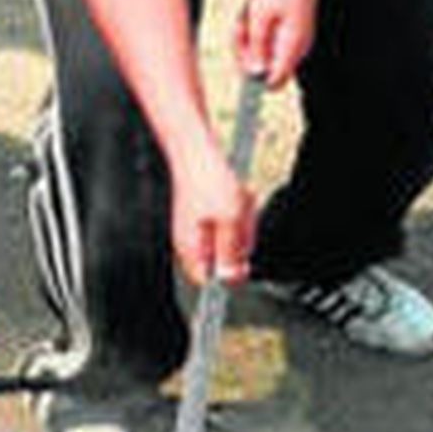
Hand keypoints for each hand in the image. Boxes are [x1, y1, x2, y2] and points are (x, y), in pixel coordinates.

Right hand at [169, 136, 256, 287]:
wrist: (195, 149)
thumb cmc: (207, 179)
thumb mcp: (231, 219)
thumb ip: (233, 252)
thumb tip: (232, 278)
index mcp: (191, 250)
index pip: (209, 282)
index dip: (228, 274)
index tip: (240, 259)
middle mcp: (191, 242)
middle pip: (224, 259)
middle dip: (240, 240)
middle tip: (240, 219)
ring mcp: (198, 227)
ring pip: (231, 238)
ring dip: (241, 221)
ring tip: (238, 202)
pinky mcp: (205, 213)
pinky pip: (230, 220)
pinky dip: (237, 209)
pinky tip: (236, 196)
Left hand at [236, 0, 320, 87]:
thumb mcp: (259, 13)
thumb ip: (255, 45)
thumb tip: (253, 72)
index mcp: (292, 46)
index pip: (275, 81)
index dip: (256, 82)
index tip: (240, 70)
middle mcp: (296, 49)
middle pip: (264, 69)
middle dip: (245, 52)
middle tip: (242, 26)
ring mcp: (292, 42)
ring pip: (261, 53)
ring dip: (246, 37)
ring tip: (246, 13)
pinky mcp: (286, 35)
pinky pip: (264, 41)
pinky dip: (252, 30)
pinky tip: (251, 12)